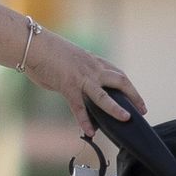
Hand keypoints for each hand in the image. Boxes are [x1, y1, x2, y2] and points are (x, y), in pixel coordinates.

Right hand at [22, 29, 146, 132]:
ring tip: (125, 119)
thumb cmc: (44, 51)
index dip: (128, 86)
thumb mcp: (67, 61)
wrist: (33, 44)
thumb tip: (69, 84)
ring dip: (115, 108)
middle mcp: (91, 68)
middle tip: (142, 110)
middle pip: (120, 81)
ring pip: (103, 95)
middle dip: (133, 96)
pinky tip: (89, 132)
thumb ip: (73, 74)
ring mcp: (81, 77)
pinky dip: (84, 120)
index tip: (135, 96)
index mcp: (92, 61)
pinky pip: (79, 106)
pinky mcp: (67, 85)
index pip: (116, 73)